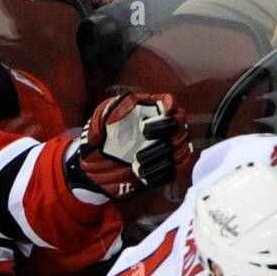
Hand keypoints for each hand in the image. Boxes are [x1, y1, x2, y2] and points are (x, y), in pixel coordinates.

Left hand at [73, 90, 192, 198]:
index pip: (169, 102)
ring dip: (161, 157)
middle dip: (166, 133)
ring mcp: (165, 149)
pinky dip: (160, 173)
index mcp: (148, 111)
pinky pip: (174, 171)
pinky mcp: (164, 168)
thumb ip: (113, 109)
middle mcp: (161, 128)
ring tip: (138, 161)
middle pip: (180, 127)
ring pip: (180, 151)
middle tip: (145, 138)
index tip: (165, 111)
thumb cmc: (99, 139)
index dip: (171, 106)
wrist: (96, 168)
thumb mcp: (100, 120)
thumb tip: (131, 102)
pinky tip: (142, 174)